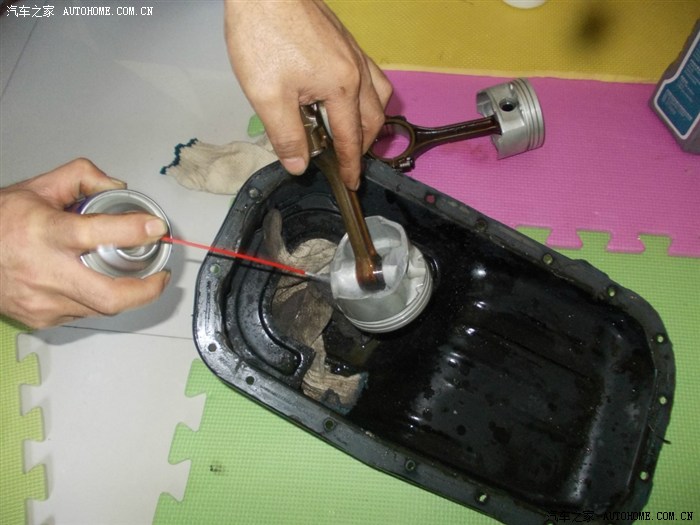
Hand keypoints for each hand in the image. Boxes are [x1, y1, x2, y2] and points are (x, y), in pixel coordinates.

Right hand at [0, 158, 170, 328]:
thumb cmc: (0, 222)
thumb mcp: (37, 188)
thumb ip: (81, 177)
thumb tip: (118, 187)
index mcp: (44, 233)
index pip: (96, 233)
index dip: (132, 230)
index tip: (156, 228)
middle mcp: (44, 271)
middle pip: (109, 296)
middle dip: (147, 291)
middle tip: (161, 277)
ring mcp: (42, 302)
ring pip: (101, 308)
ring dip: (124, 295)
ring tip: (134, 278)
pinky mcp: (40, 319)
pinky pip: (83, 313)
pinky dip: (96, 300)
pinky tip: (95, 285)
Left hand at [224, 0, 392, 189]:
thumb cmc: (262, 37)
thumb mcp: (267, 96)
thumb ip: (287, 136)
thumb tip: (299, 166)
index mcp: (342, 87)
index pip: (351, 138)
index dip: (350, 164)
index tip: (351, 183)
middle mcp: (356, 70)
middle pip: (373, 118)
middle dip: (364, 145)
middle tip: (347, 161)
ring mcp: (353, 51)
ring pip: (378, 93)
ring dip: (370, 118)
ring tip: (351, 131)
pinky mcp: (343, 38)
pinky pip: (369, 73)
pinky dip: (365, 94)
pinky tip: (344, 95)